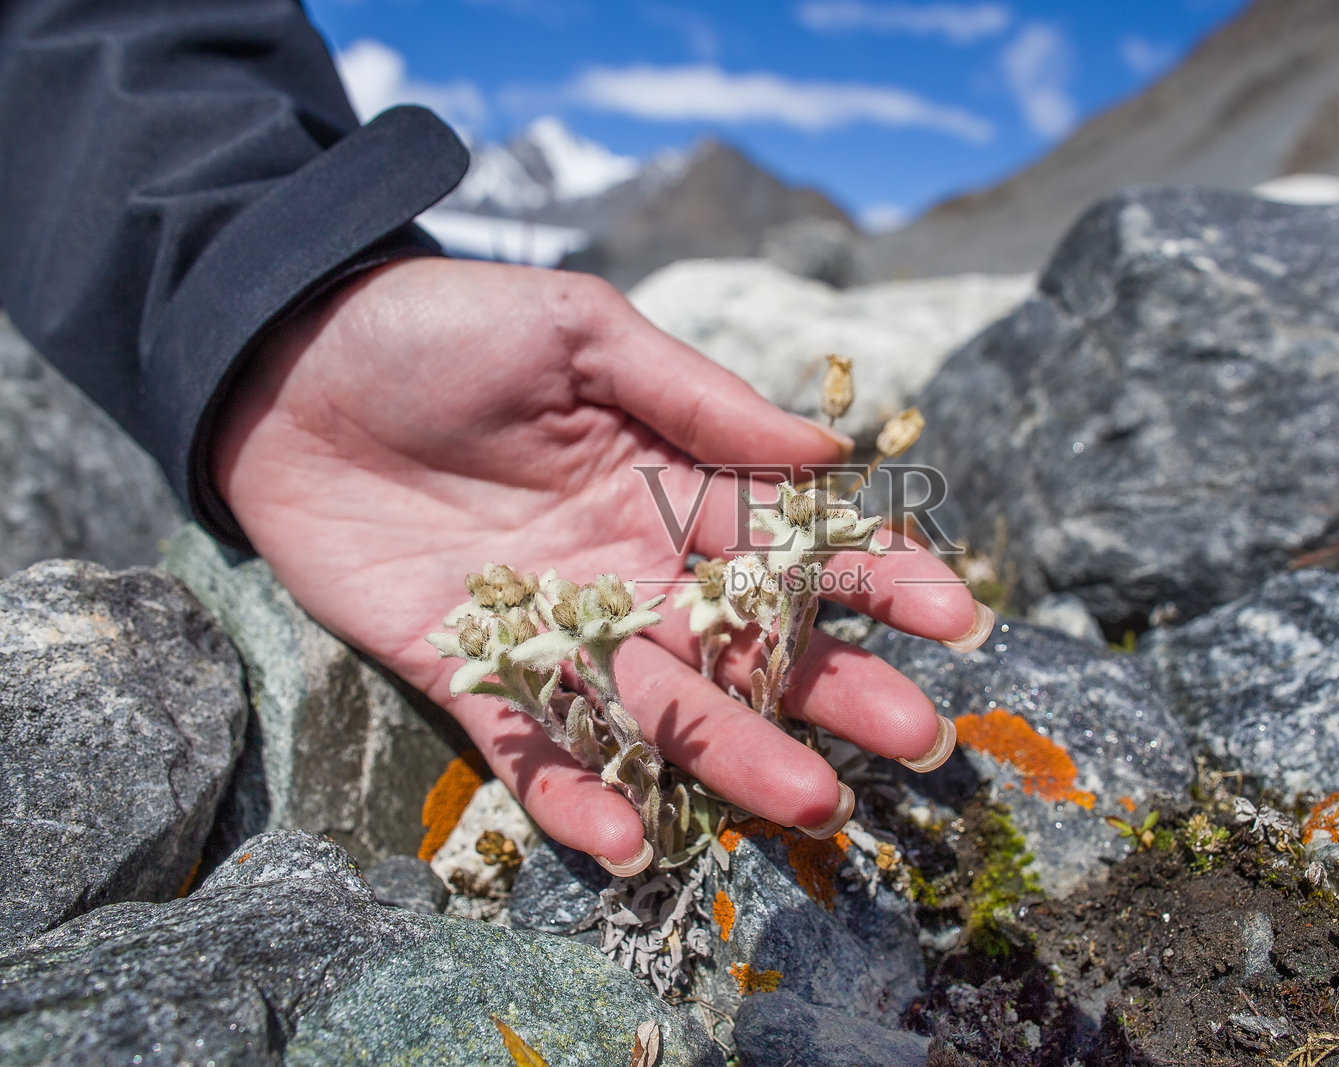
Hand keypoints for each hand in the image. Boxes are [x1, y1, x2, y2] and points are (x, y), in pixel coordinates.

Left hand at [213, 258, 990, 873]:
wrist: (289, 361)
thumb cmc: (447, 326)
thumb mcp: (583, 333)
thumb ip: (699, 397)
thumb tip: (829, 442)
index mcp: (671, 487)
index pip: (793, 543)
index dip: (873, 576)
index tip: (951, 614)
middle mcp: (630, 571)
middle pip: (746, 646)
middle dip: (831, 689)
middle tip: (915, 737)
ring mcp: (553, 629)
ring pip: (658, 709)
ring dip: (731, 759)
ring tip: (809, 805)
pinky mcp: (464, 671)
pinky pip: (530, 746)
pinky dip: (577, 796)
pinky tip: (631, 840)